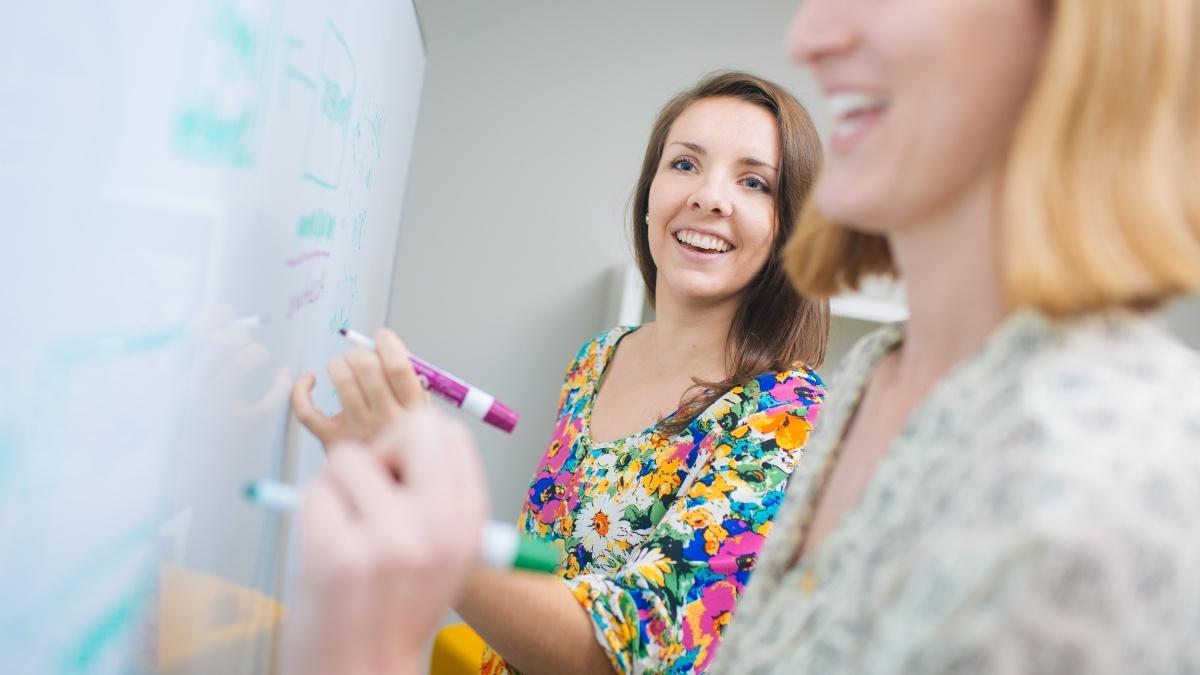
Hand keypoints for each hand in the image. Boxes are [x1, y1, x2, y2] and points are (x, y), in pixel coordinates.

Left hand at [282, 407, 487, 674]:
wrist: (358, 671)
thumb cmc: (390, 608)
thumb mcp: (442, 553)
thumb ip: (436, 497)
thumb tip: (403, 434)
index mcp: (468, 525)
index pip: (448, 434)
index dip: (412, 443)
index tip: (397, 472)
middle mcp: (440, 529)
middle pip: (411, 429)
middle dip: (381, 448)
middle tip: (369, 488)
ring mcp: (391, 541)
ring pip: (349, 458)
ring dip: (336, 487)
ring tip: (345, 530)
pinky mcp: (341, 556)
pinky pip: (314, 492)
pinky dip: (311, 513)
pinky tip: (326, 550)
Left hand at [292, 329, 430, 447]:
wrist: (391, 484)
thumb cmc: (404, 440)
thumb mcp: (424, 414)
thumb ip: (411, 382)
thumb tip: (386, 347)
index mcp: (413, 411)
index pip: (398, 367)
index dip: (387, 343)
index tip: (382, 337)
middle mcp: (385, 420)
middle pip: (367, 368)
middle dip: (360, 352)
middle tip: (360, 356)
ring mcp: (357, 430)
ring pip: (341, 380)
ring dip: (338, 362)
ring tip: (341, 365)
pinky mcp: (331, 440)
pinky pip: (306, 410)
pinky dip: (301, 389)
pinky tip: (309, 380)